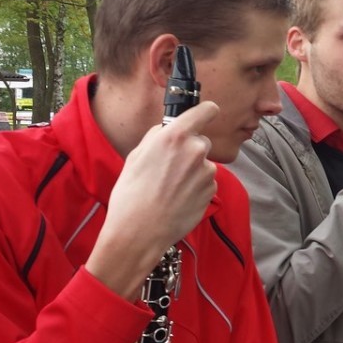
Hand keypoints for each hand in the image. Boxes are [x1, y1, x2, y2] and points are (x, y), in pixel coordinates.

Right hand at [88, 102, 219, 299]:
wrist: (139, 231)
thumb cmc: (131, 193)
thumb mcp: (136, 156)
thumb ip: (157, 137)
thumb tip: (168, 130)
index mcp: (175, 136)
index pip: (206, 111)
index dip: (206, 111)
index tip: (206, 114)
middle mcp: (195, 150)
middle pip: (202, 140)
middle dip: (190, 149)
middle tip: (171, 166)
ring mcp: (206, 171)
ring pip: (203, 164)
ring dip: (192, 171)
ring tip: (170, 187)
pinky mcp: (211, 190)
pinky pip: (205, 182)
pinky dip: (195, 187)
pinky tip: (178, 198)